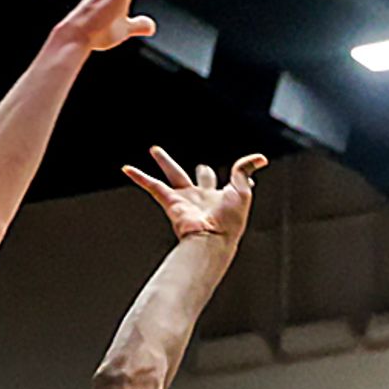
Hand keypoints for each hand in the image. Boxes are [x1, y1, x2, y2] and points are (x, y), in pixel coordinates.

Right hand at [122, 147, 266, 244]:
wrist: (213, 239)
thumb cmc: (230, 222)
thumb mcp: (243, 191)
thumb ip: (245, 171)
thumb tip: (260, 159)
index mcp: (217, 198)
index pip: (220, 182)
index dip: (231, 174)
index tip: (239, 170)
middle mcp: (199, 199)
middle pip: (192, 176)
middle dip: (194, 169)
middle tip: (193, 163)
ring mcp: (184, 201)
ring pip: (171, 176)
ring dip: (163, 161)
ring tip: (155, 149)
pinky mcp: (171, 202)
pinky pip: (152, 186)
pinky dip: (139, 177)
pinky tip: (127, 168)